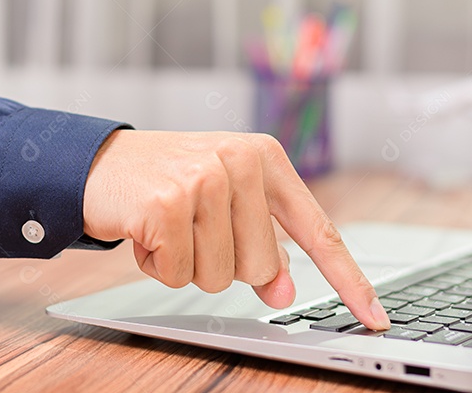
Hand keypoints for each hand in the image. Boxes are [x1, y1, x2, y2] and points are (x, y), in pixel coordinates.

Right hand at [82, 130, 390, 329]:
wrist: (97, 161)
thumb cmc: (165, 180)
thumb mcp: (223, 202)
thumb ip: (261, 241)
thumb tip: (284, 290)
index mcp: (264, 157)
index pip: (317, 229)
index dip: (348, 279)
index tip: (374, 315)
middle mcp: (239, 161)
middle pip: (261, 267)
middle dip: (222, 264)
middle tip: (191, 228)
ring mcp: (204, 180)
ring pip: (220, 277)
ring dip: (186, 264)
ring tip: (167, 225)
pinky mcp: (167, 204)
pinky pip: (178, 274)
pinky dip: (157, 265)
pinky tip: (145, 230)